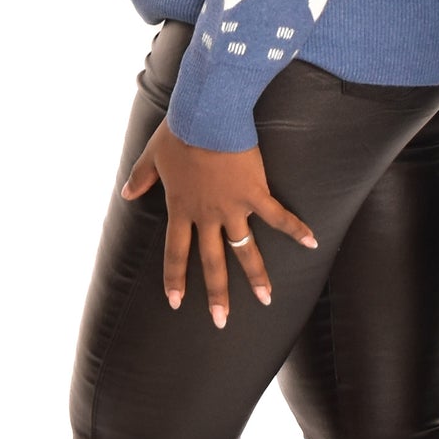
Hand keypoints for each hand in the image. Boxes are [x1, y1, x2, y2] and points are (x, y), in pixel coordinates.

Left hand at [120, 118, 318, 328]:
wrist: (207, 116)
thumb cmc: (179, 133)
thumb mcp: (152, 156)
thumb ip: (140, 178)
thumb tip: (126, 194)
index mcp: (181, 208)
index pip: (175, 252)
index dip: (175, 279)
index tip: (176, 302)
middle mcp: (207, 215)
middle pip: (211, 262)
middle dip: (216, 294)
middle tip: (222, 322)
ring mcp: (233, 207)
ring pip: (245, 249)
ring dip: (256, 276)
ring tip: (267, 299)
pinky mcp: (256, 193)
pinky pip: (278, 217)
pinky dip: (296, 229)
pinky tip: (312, 243)